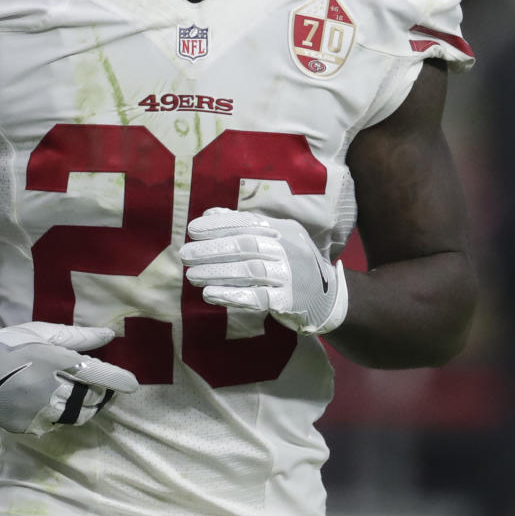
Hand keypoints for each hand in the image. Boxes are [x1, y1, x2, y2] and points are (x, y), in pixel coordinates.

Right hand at [0, 321, 138, 435]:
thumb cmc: (8, 344)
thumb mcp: (43, 333)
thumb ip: (78, 337)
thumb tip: (108, 335)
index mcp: (57, 363)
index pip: (99, 376)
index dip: (119, 381)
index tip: (132, 384)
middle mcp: (51, 390)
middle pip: (91, 399)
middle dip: (101, 394)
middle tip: (102, 386)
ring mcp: (40, 412)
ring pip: (77, 415)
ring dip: (86, 407)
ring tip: (84, 396)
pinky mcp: (29, 426)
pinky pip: (56, 423)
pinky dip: (63, 415)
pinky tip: (55, 403)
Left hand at [180, 208, 347, 334]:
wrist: (330, 299)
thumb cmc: (293, 265)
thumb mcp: (277, 239)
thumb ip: (245, 227)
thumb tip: (210, 213)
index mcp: (284, 230)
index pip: (247, 223)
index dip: (218, 225)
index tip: (192, 229)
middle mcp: (289, 249)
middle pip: (246, 245)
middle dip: (212, 249)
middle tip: (185, 254)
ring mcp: (291, 276)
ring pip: (250, 271)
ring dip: (217, 272)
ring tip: (192, 276)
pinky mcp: (289, 301)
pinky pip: (258, 297)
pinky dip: (232, 295)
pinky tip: (211, 294)